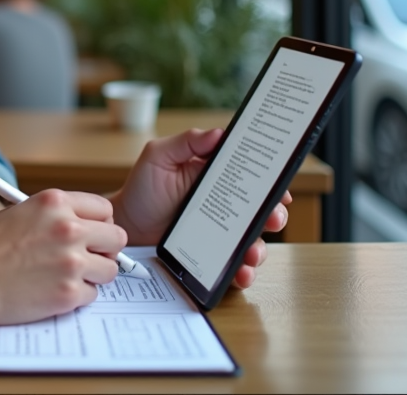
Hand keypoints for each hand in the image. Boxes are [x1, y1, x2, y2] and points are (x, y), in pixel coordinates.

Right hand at [0, 189, 127, 324]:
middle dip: (104, 250)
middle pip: (117, 238)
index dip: (100, 224)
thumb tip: (85, 225)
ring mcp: (71, 262)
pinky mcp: (69, 293)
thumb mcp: (20, 212)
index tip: (93, 234)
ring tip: (64, 277)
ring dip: (92, 275)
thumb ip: (55, 214)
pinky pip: (92, 295)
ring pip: (110, 270)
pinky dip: (76, 296)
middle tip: (87, 258)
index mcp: (55, 203)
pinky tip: (51, 292)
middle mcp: (68, 228)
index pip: (105, 209)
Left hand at [110, 128, 290, 289]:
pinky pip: (235, 263)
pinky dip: (243, 271)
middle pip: (261, 209)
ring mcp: (221, 229)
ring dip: (261, 248)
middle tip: (272, 220)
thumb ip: (186, 142)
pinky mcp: (212, 252)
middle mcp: (225, 202)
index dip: (272, 181)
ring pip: (253, 239)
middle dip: (274, 215)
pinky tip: (241, 273)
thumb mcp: (160, 156)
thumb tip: (218, 133)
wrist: (126, 224)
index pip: (253, 175)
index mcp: (217, 175)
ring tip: (252, 254)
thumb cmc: (143, 187)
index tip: (281, 189)